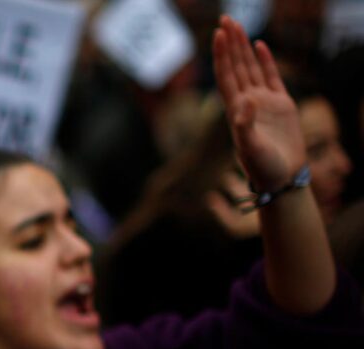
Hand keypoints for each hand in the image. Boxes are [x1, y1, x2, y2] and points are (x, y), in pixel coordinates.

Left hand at [213, 15, 305, 191]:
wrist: (282, 178)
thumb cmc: (263, 168)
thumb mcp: (250, 148)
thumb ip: (245, 126)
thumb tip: (245, 101)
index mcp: (235, 111)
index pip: (226, 76)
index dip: (221, 56)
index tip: (218, 36)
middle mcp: (247, 103)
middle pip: (236, 66)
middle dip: (231, 44)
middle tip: (226, 20)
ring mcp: (264, 102)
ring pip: (251, 68)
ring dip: (244, 48)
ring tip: (237, 26)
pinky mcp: (282, 105)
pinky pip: (272, 77)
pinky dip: (266, 61)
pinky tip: (259, 46)